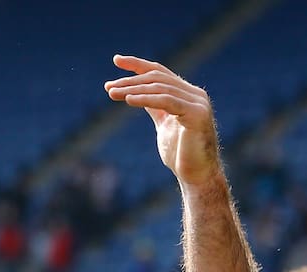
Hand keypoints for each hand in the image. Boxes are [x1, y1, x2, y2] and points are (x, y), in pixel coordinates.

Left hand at [105, 54, 220, 186]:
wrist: (196, 176)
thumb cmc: (180, 154)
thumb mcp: (163, 125)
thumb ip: (155, 107)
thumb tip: (136, 94)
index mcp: (187, 94)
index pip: (159, 72)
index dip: (137, 65)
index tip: (116, 60)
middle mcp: (194, 94)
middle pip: (157, 78)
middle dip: (130, 80)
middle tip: (108, 87)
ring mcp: (198, 103)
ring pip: (160, 88)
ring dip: (133, 90)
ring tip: (112, 93)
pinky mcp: (197, 114)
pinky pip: (166, 101)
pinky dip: (145, 99)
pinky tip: (128, 100)